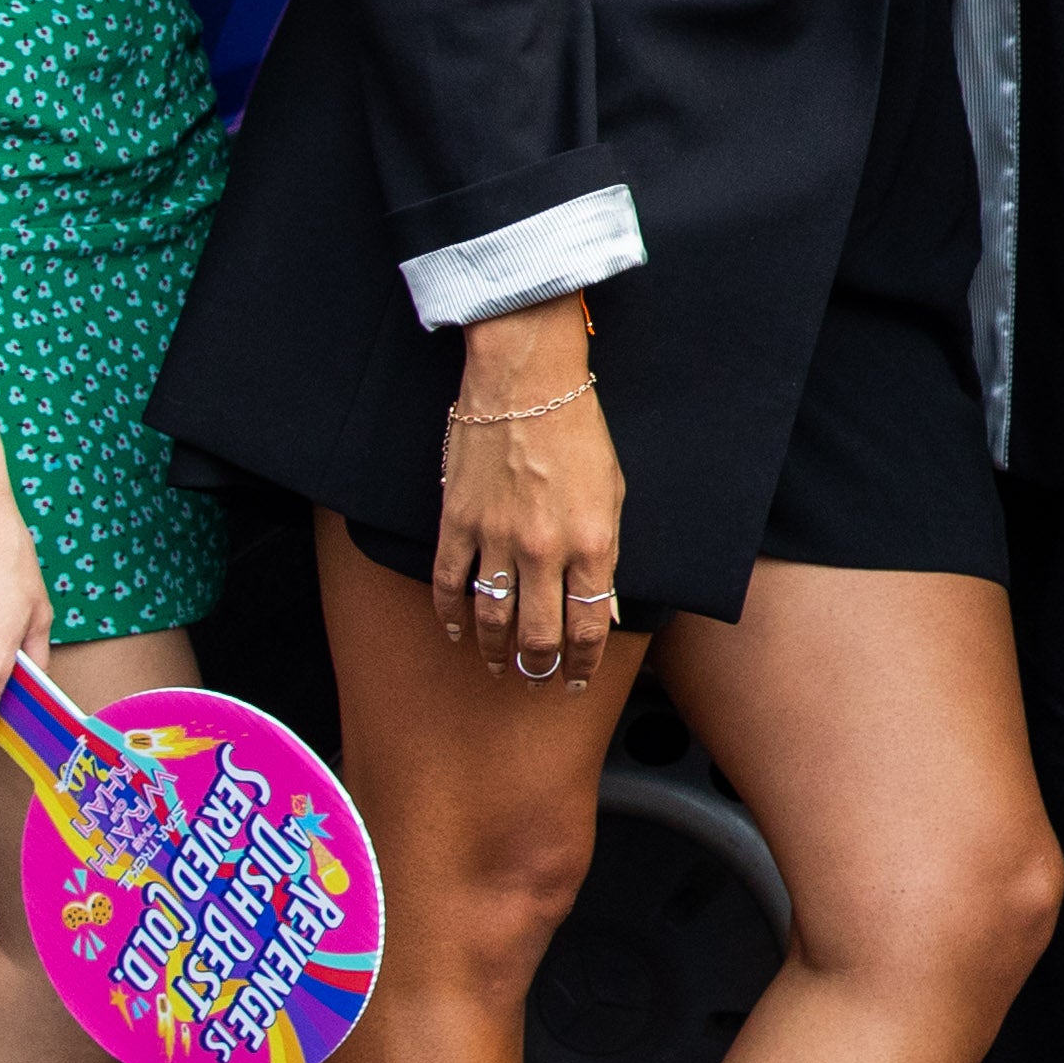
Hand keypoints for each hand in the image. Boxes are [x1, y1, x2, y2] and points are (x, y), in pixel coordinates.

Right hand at [433, 313, 621, 684]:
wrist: (527, 381)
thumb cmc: (577, 430)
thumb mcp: (613, 493)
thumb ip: (607, 554)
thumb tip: (603, 605)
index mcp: (592, 543)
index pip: (588, 626)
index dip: (582, 662)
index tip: (576, 678)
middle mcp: (545, 549)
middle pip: (539, 634)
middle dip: (540, 668)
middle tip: (538, 681)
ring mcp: (497, 538)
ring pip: (492, 618)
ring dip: (496, 651)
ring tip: (501, 667)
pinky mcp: (458, 521)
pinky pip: (450, 582)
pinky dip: (450, 614)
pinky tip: (455, 631)